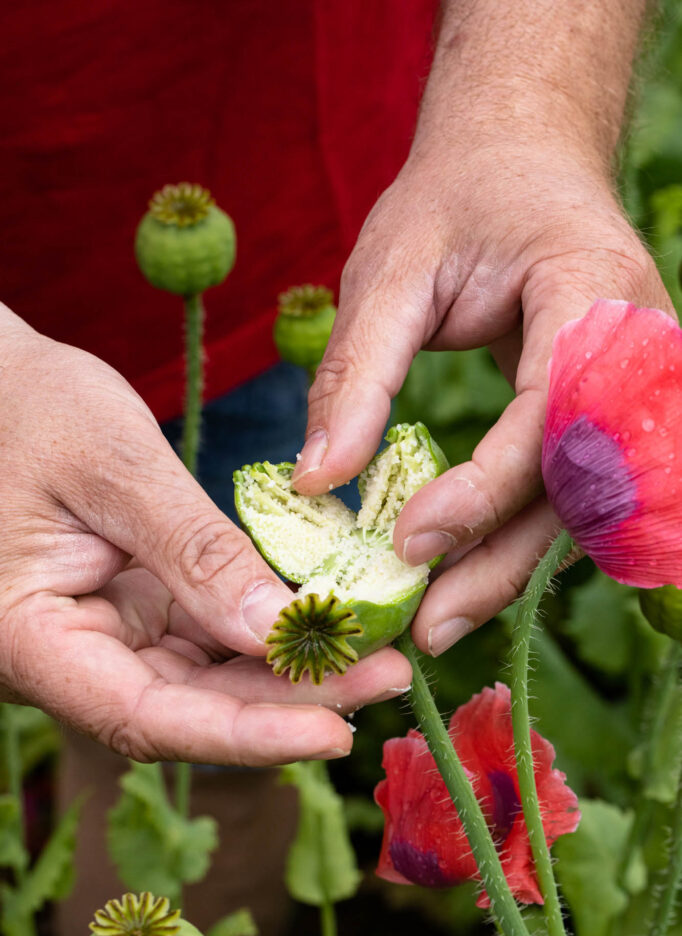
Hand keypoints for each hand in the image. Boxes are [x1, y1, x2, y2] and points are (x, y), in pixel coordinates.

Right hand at [0, 307, 410, 762]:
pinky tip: (327, 618)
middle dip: (290, 701)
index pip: (144, 715)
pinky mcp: (137, 607)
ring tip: (376, 653)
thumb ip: (192, 550)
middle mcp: (68, 656)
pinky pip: (206, 635)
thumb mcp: (113, 467)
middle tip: (386, 677)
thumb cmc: (28, 407)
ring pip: (206, 679)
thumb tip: (275, 627)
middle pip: (188, 707)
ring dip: (289, 672)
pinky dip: (265, 628)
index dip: (243, 736)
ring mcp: (106, 634)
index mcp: (30, 639)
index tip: (333, 731)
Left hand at [292, 142, 673, 654]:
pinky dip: (518, 542)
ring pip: (583, 509)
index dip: (486, 489)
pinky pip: (574, 497)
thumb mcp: (392, 268)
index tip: (404, 542)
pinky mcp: (611, 417)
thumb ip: (359, 373)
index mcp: (594, 293)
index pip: (556, 417)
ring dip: (510, 570)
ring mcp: (637, 389)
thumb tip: (318, 481)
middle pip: (582, 486)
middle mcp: (640, 352)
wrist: (522, 164)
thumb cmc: (457, 201)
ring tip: (433, 624)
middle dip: (501, 562)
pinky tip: (463, 579)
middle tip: (422, 628)